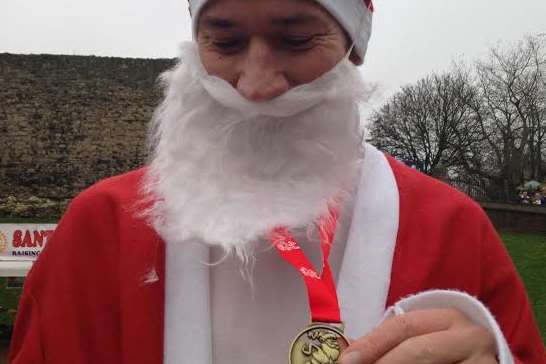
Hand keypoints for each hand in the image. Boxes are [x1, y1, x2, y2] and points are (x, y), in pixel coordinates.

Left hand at [339, 308, 496, 363]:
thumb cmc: (444, 353)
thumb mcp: (421, 339)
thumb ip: (387, 344)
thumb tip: (348, 355)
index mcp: (451, 317)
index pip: (403, 326)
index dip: (371, 344)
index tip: (346, 361)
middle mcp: (472, 337)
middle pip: (418, 350)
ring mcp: (485, 363)